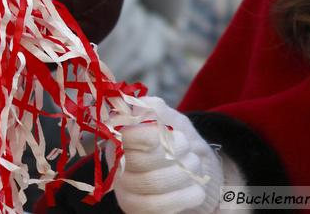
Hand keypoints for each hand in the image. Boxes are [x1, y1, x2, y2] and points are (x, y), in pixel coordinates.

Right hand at [106, 97, 221, 213]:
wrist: (191, 172)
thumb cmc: (175, 141)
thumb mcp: (168, 118)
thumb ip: (153, 109)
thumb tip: (138, 106)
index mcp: (117, 139)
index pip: (124, 137)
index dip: (144, 135)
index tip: (160, 132)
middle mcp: (115, 167)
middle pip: (140, 161)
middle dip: (173, 150)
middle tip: (185, 145)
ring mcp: (127, 193)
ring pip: (155, 183)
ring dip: (185, 171)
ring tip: (192, 164)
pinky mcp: (140, 211)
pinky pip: (163, 207)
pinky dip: (187, 194)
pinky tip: (194, 187)